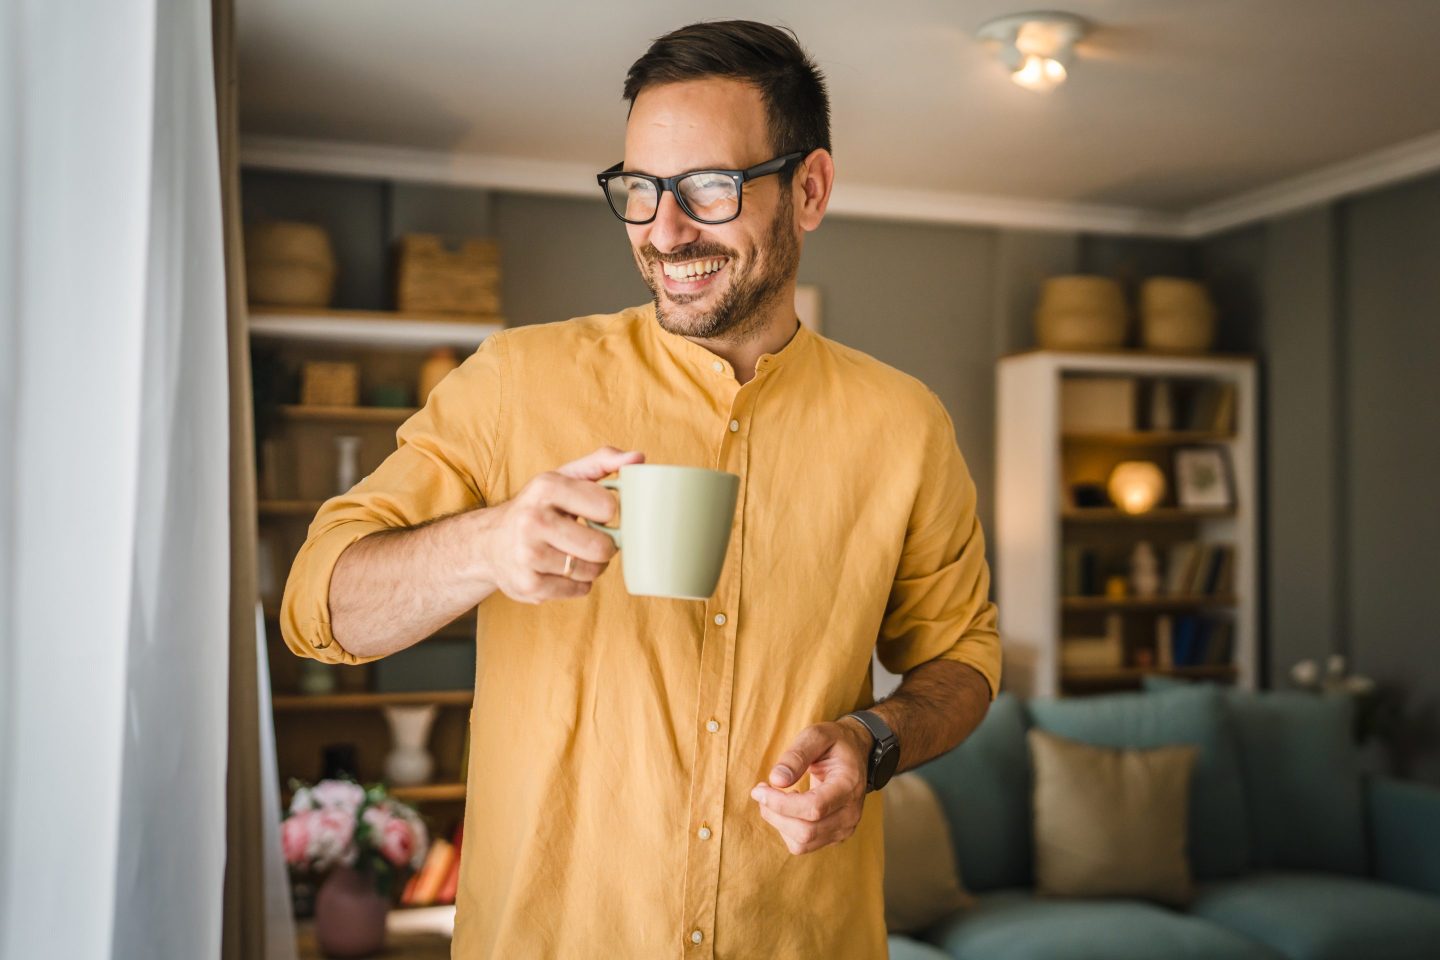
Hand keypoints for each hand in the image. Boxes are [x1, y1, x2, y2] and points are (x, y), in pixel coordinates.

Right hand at [476, 445, 642, 603]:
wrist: (490, 542)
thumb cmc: (539, 507)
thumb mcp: (563, 478)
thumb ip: (601, 463)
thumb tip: (639, 457)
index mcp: (545, 487)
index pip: (607, 506)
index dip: (609, 513)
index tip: (598, 513)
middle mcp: (532, 520)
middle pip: (601, 547)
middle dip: (605, 546)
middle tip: (594, 540)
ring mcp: (528, 555)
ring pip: (592, 571)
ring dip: (593, 566)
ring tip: (577, 554)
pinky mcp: (529, 585)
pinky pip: (579, 590)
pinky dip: (578, 583)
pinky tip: (562, 570)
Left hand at [750, 718, 869, 854]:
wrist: (856, 755)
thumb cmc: (834, 743)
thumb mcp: (817, 735)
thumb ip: (797, 754)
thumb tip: (776, 780)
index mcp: (849, 786)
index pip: (814, 808)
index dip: (781, 804)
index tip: (759, 789)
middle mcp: (851, 813)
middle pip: (806, 831)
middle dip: (774, 813)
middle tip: (761, 790)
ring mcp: (844, 829)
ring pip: (802, 842)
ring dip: (777, 822)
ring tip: (773, 797)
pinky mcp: (834, 836)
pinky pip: (803, 845)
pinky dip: (786, 828)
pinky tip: (788, 807)